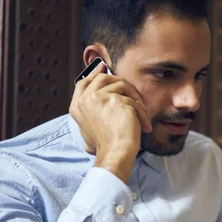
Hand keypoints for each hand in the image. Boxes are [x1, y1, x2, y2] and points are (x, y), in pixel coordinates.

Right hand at [69, 63, 152, 182]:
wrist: (115, 153)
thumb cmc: (106, 146)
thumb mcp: (89, 129)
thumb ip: (90, 114)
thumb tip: (96, 101)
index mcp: (77, 107)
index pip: (83, 83)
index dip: (94, 73)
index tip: (103, 68)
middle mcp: (85, 100)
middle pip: (103, 78)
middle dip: (119, 81)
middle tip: (131, 89)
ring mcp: (99, 98)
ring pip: (121, 85)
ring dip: (135, 98)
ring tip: (140, 113)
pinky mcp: (116, 100)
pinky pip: (134, 100)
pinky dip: (142, 113)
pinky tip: (144, 126)